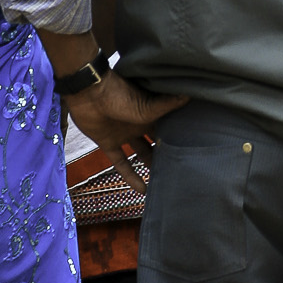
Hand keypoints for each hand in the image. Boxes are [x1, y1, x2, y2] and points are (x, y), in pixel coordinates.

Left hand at [65, 73, 185, 192]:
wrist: (87, 92)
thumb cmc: (119, 94)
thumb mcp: (148, 105)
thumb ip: (169, 105)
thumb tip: (191, 94)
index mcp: (151, 113)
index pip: (169, 128)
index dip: (180, 137)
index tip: (196, 150)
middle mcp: (139, 124)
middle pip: (157, 142)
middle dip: (167, 153)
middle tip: (184, 168)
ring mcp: (123, 135)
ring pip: (142, 153)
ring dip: (151, 166)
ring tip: (167, 180)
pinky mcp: (108, 143)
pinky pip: (121, 163)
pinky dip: (130, 177)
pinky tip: (143, 190)